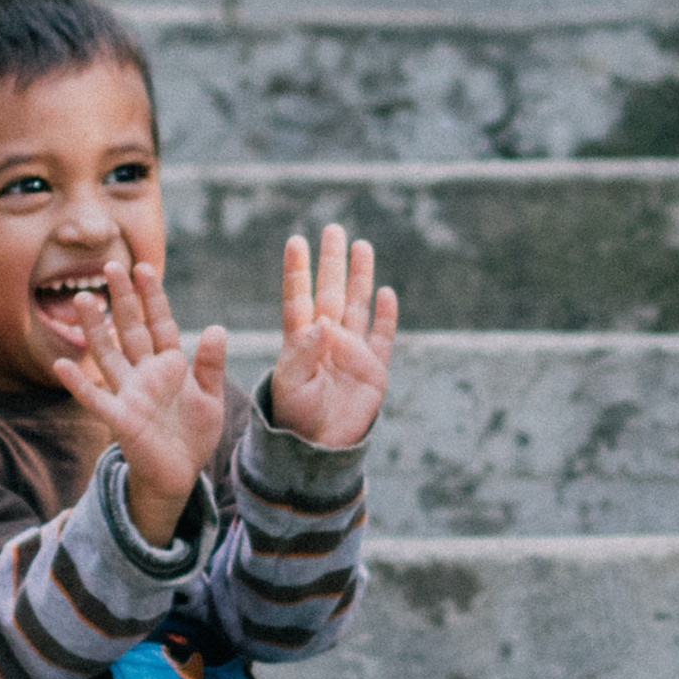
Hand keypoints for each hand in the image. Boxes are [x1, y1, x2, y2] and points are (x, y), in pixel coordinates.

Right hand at [50, 258, 227, 547]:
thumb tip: (216, 328)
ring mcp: (130, 394)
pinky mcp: (121, 420)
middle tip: (110, 266)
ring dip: (96, 329)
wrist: (179, 474)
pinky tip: (61, 365)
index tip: (143, 268)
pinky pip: (96, 399)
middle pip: (131, 330)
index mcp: (169, 365)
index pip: (159, 324)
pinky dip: (78, 384)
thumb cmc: (192, 434)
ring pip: (108, 355)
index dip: (152, 297)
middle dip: (122, 300)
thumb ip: (211, 365)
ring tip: (83, 299)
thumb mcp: (211, 397)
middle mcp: (145, 374)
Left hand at [269, 225, 399, 447]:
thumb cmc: (297, 417)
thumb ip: (304, 353)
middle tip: (333, 229)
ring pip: (357, 306)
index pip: (298, 297)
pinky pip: (382, 338)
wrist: (320, 449)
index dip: (298, 270)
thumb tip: (324, 322)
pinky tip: (387, 294)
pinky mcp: (374, 370)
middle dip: (332, 261)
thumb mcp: (291, 385)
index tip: (296, 241)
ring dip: (360, 277)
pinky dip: (386, 316)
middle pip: (331, 292)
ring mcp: (352, 352)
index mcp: (300, 341)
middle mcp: (327, 340)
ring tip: (361, 246)